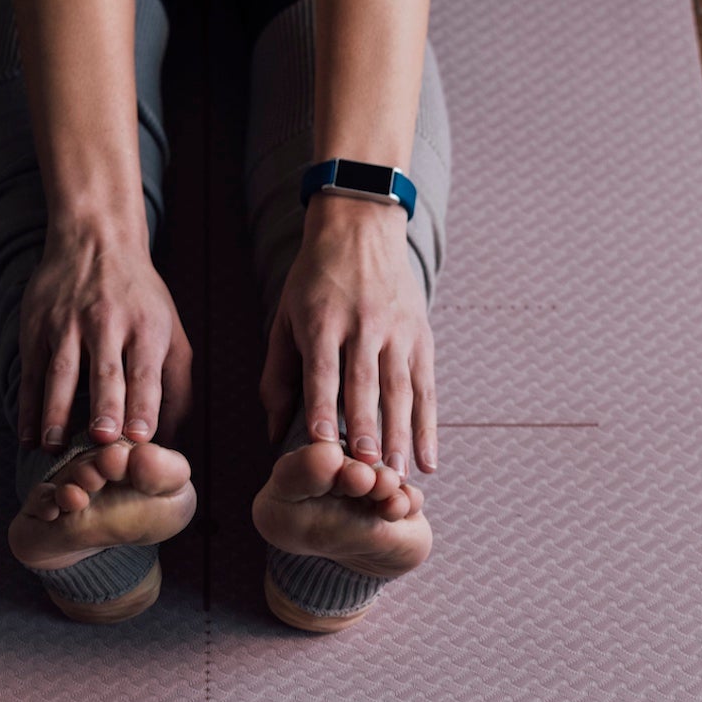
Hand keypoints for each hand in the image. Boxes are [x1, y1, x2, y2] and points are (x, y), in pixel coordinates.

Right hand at [19, 219, 192, 451]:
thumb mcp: (171, 331)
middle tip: (102, 439)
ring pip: (62, 372)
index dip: (143, 404)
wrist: (96, 239)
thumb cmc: (140, 300)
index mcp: (146, 327)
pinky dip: (28, 406)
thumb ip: (175, 386)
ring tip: (55, 445)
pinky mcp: (37, 326)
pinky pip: (32, 372)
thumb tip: (168, 439)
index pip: (145, 371)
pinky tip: (28, 434)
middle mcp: (107, 324)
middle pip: (105, 371)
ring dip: (57, 411)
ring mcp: (68, 323)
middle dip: (105, 406)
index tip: (139, 435)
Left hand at [260, 196, 437, 475]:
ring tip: (397, 474)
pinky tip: (429, 459)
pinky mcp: (421, 336)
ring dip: (400, 435)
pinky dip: (429, 426)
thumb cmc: (313, 280)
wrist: (361, 227)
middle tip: (367, 471)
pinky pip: (426, 387)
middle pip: (365, 384)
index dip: (322, 407)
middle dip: (366, 429)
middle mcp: (362, 325)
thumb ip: (278, 374)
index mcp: (322, 321)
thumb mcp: (284, 317)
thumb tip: (271, 432)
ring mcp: (396, 331)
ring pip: (400, 390)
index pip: (323, 370)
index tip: (323, 444)